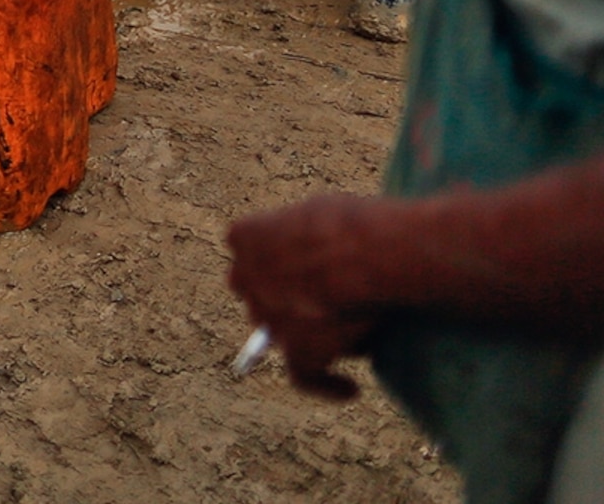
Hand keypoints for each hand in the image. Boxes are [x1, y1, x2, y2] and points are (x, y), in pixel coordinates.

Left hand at [225, 195, 386, 399]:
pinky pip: (305, 376)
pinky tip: (349, 388)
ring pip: (280, 331)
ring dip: (304, 333)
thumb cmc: (349, 222)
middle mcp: (244, 279)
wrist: (360, 255)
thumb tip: (328, 260)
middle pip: (258, 291)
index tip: (299, 260)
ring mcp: (267, 319)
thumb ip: (309, 237)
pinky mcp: (297, 351)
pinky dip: (326, 385)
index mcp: (243, 236)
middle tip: (318, 298)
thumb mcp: (319, 213)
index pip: (251, 249)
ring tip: (343, 337)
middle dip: (281, 295)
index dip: (277, 257)